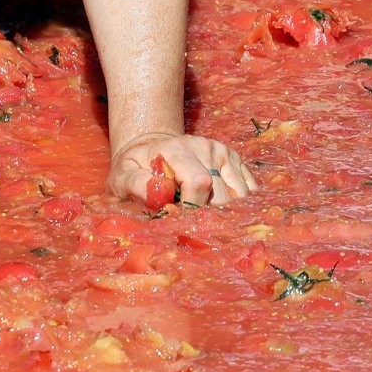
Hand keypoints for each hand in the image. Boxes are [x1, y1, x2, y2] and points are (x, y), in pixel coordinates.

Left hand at [107, 133, 257, 205]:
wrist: (150, 148)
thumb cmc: (135, 167)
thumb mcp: (123, 175)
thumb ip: (136, 184)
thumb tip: (158, 193)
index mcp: (177, 149)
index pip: (199, 182)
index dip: (192, 208)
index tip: (179, 220)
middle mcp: (205, 147)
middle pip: (221, 193)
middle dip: (207, 215)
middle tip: (191, 224)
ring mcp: (223, 152)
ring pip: (239, 194)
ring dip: (225, 212)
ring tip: (205, 218)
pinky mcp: (234, 159)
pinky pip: (248, 188)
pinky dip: (239, 204)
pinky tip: (221, 210)